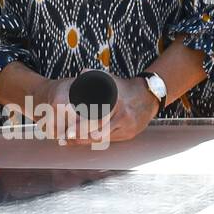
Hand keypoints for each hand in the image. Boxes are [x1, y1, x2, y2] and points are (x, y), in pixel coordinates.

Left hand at [38, 76, 156, 146]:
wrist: (149, 96)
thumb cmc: (126, 88)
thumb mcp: (111, 79)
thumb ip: (95, 76)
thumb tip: (81, 73)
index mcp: (117, 103)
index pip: (96, 118)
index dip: (81, 126)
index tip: (68, 130)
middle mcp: (122, 117)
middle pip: (98, 132)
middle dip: (80, 137)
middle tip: (65, 138)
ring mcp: (127, 127)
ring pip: (103, 138)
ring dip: (86, 140)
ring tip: (70, 141)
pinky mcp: (129, 134)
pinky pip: (110, 140)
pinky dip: (97, 141)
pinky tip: (85, 140)